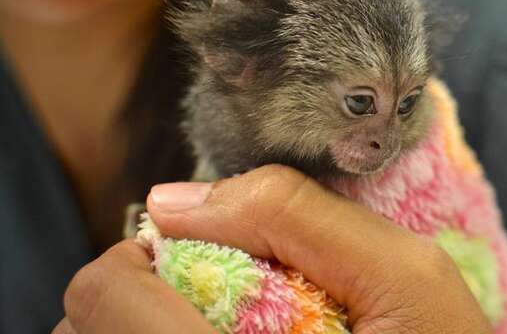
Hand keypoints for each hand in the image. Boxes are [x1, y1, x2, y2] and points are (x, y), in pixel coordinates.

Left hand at [57, 165, 491, 332]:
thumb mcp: (405, 274)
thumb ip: (294, 216)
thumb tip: (173, 199)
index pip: (105, 299)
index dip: (141, 255)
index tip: (201, 249)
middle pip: (86, 330)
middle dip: (144, 288)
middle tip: (223, 288)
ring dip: (154, 318)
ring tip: (234, 321)